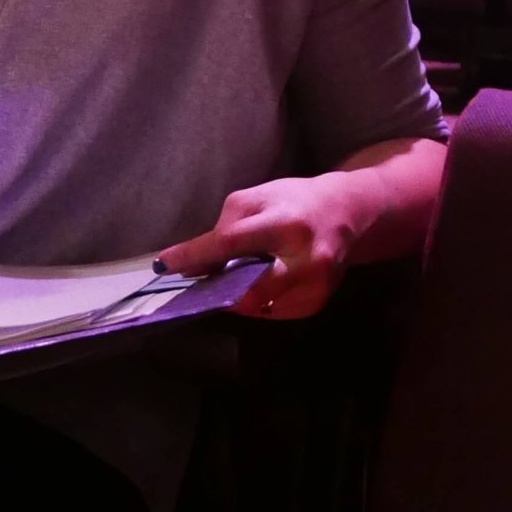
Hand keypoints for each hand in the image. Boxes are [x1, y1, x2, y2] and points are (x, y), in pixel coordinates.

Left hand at [157, 173, 369, 320]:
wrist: (346, 212)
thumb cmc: (293, 201)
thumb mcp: (255, 200)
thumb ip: (225, 229)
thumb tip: (194, 264)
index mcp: (287, 224)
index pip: (230, 244)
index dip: (194, 255)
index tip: (165, 264)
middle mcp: (306, 259)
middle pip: (247, 290)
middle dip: (217, 288)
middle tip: (199, 282)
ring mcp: (315, 286)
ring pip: (256, 306)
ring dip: (234, 297)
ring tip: (227, 281)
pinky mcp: (317, 302)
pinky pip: (272, 311)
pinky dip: (254, 302)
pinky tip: (252, 286)